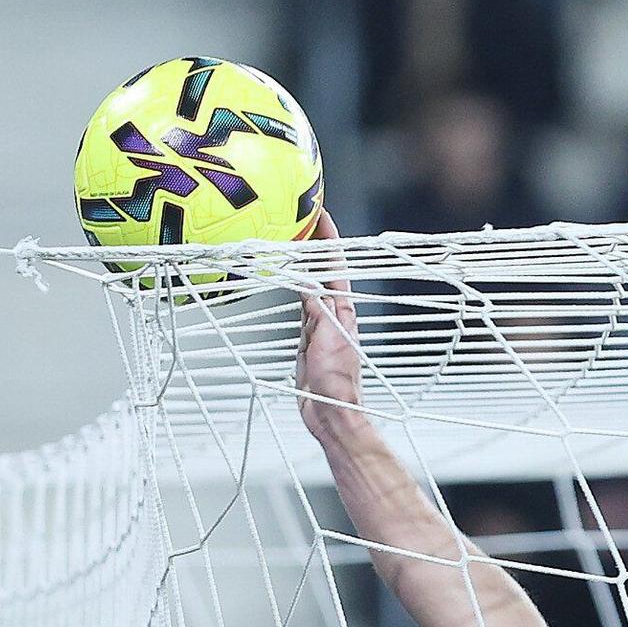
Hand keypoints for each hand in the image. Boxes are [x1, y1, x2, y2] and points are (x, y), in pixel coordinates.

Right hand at [297, 210, 364, 440]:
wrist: (330, 412)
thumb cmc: (337, 382)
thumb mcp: (327, 338)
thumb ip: (318, 309)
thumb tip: (308, 283)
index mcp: (343, 312)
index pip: (335, 267)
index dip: (329, 239)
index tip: (319, 213)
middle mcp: (333, 315)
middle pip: (321, 271)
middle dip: (312, 244)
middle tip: (299, 218)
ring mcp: (320, 326)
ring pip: (308, 286)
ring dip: (300, 264)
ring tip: (288, 240)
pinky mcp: (307, 339)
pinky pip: (298, 306)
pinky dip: (292, 289)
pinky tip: (284, 281)